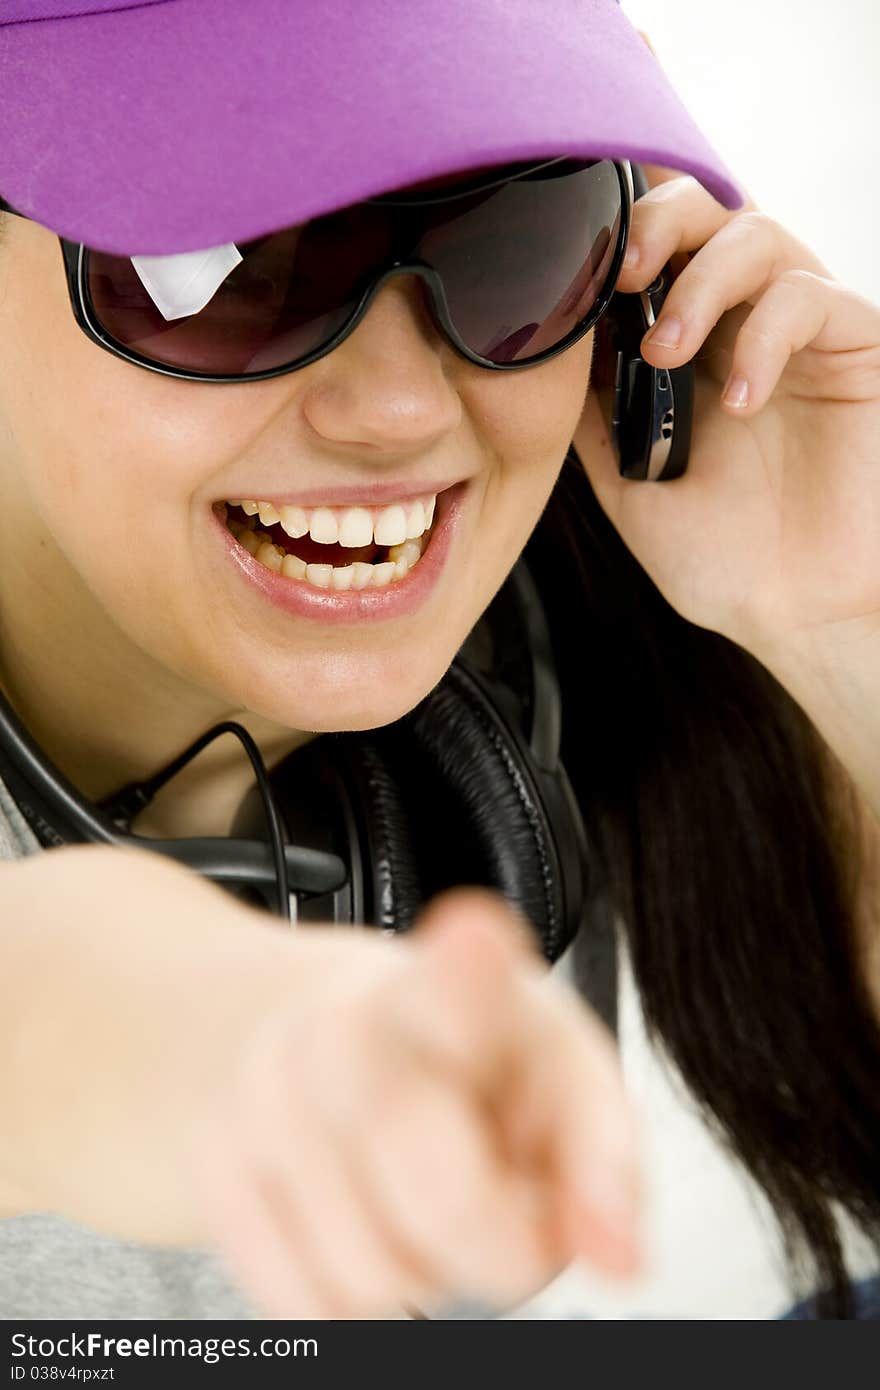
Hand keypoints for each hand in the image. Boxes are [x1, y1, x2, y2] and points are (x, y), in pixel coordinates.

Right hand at [185, 888, 642, 1319]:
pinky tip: (363, 1221)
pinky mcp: (215, 1168)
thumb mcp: (551, 1070)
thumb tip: (620, 1259)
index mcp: (455, 984)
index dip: (466, 967)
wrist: (285, 1027)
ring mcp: (267, 1095)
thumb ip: (601, 1158)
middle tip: (505, 1202)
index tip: (475, 938)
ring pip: (378, 1275)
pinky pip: (311, 1306)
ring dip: (425, 1272)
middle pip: (439, 1192)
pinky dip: (355, 1294)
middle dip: (498, 1242)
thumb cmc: (451, 1057)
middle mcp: (345, 1025)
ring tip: (421, 1196)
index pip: (456, 976)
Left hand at [575, 116, 879, 672]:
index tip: (574, 265)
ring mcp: (798, 334)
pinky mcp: (855, 347)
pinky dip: (764, 336)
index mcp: (687, 348)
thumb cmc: (720, 560)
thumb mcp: (627, 484)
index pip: (656, 249)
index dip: (618, 230)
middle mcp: (742, 325)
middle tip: (626, 274)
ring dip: (702, 281)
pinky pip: (809, 298)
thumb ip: (591, 415)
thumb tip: (542, 352)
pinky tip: (740, 403)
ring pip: (757, 234)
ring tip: (667, 354)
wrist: (791, 615)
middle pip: (707, 209)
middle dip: (658, 221)